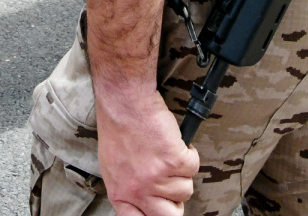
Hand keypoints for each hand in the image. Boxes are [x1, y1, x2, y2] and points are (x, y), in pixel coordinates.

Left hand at [94, 87, 198, 215]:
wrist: (125, 103)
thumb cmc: (118, 129)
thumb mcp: (113, 167)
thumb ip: (129, 188)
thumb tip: (145, 201)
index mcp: (121, 193)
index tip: (163, 209)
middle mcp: (139, 191)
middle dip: (176, 203)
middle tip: (173, 185)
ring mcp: (157, 178)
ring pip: (186, 189)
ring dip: (182, 172)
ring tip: (167, 153)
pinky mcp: (174, 162)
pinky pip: (193, 167)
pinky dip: (188, 154)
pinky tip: (173, 143)